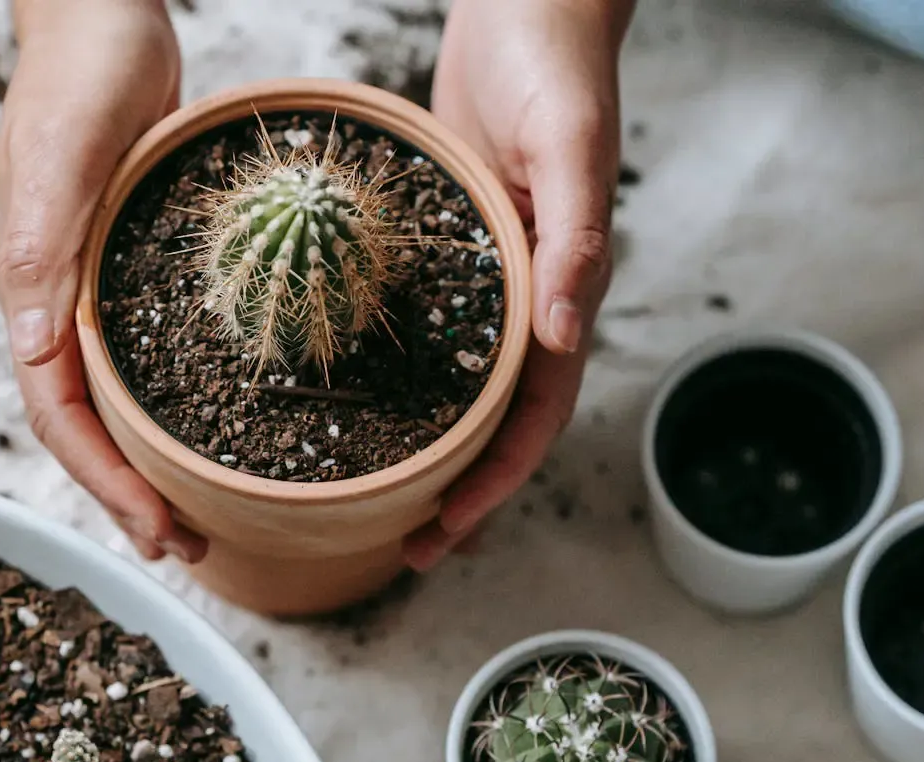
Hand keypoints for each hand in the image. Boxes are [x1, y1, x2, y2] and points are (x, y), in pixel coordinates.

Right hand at [0, 0, 206, 562]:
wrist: (104, 21)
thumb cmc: (79, 74)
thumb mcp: (60, 154)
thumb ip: (39, 245)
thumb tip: (34, 350)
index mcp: (32, 293)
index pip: (58, 417)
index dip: (104, 483)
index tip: (157, 531)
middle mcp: (58, 305)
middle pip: (86, 427)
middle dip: (129, 495)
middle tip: (186, 548)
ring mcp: (94, 291)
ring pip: (115, 401)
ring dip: (149, 463)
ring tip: (197, 513)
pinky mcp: (131, 272)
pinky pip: (145, 357)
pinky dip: (171, 405)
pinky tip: (210, 426)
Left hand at [402, 0, 633, 569]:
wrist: (525, 6)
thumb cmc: (557, 66)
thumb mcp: (570, 148)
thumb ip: (576, 242)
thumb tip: (565, 337)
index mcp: (558, 291)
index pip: (532, 414)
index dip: (493, 482)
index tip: (444, 533)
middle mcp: (520, 298)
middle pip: (491, 419)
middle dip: (456, 489)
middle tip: (405, 546)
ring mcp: (480, 277)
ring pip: (454, 384)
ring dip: (422, 445)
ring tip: (371, 494)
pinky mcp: (443, 246)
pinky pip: (419, 325)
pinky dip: (392, 371)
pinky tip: (346, 392)